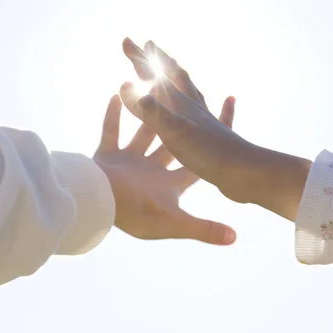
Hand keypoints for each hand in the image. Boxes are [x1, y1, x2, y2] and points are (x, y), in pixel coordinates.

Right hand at [93, 95, 236, 244]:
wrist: (97, 205)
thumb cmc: (136, 212)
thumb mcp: (175, 222)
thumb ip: (204, 229)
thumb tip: (235, 239)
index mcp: (169, 185)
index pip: (196, 166)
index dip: (211, 153)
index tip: (223, 131)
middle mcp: (150, 173)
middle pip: (171, 145)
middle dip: (179, 129)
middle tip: (189, 106)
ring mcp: (127, 164)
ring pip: (142, 134)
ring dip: (147, 117)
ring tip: (155, 93)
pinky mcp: (106, 157)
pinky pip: (110, 131)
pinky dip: (112, 115)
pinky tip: (117, 95)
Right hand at [119, 38, 310, 220]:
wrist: (245, 173)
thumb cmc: (208, 153)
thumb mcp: (172, 131)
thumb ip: (150, 109)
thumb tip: (125, 85)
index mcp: (181, 105)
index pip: (156, 76)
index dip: (140, 60)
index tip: (127, 41)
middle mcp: (195, 108)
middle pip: (176, 77)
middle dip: (159, 60)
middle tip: (149, 45)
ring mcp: (207, 122)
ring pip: (193, 92)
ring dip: (181, 79)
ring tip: (176, 70)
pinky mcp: (216, 139)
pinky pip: (218, 115)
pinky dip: (220, 104)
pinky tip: (230, 99)